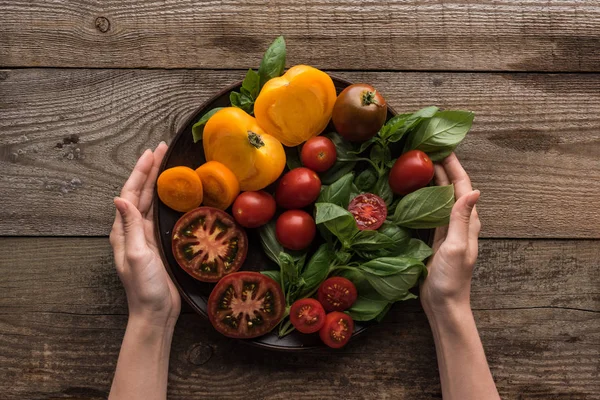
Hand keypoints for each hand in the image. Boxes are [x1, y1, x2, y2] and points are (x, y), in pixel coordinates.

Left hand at [109, 142, 180, 328]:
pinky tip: (176, 194)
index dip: (140, 172)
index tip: (152, 153)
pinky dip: (167, 200)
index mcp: (123, 231)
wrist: (155, 313)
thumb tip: (118, 198)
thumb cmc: (145, 288)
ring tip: (168, 164)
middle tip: (162, 149)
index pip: (129, 194)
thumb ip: (130, 228)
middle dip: (149, 171)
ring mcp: (146, 237)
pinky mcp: (159, 244)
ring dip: (157, 182)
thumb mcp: (137, 256)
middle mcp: (133, 231)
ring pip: (151, 202)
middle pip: (140, 194)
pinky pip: (161, 215)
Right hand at [420, 153, 480, 315]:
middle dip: (441, 167)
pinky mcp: (435, 238)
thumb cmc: (451, 279)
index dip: (454, 165)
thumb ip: (462, 219)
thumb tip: (474, 190)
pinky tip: (411, 192)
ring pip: (439, 197)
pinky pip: (430, 211)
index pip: (462, 186)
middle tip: (423, 149)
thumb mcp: (457, 247)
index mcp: (468, 222)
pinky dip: (423, 197)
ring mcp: (447, 230)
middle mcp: (460, 222)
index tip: (442, 146)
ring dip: (431, 180)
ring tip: (416, 164)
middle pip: (451, 187)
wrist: (444, 305)